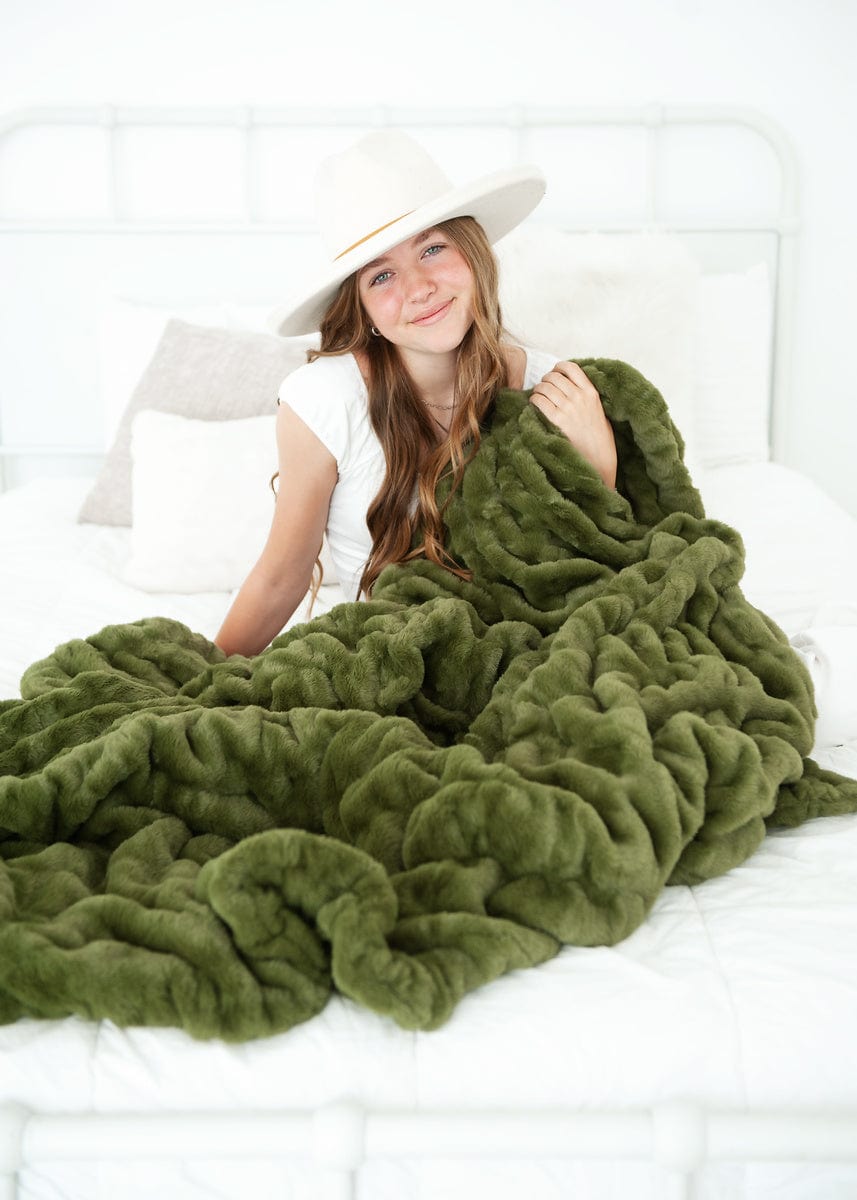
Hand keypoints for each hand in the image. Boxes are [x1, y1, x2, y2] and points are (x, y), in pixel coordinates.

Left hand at [529, 361, 616, 487]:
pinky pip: (539, 401)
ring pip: (545, 387)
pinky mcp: (558, 420)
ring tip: (538, 395)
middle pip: (554, 377)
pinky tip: (534, 404)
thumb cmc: (599, 437)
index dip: (559, 367)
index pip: (571, 368)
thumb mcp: (599, 410)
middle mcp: (579, 397)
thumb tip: (569, 387)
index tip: (555, 372)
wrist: (599, 457)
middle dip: (546, 379)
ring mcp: (568, 408)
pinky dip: (534, 399)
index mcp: (591, 392)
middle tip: (544, 386)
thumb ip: (586, 396)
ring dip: (538, 389)